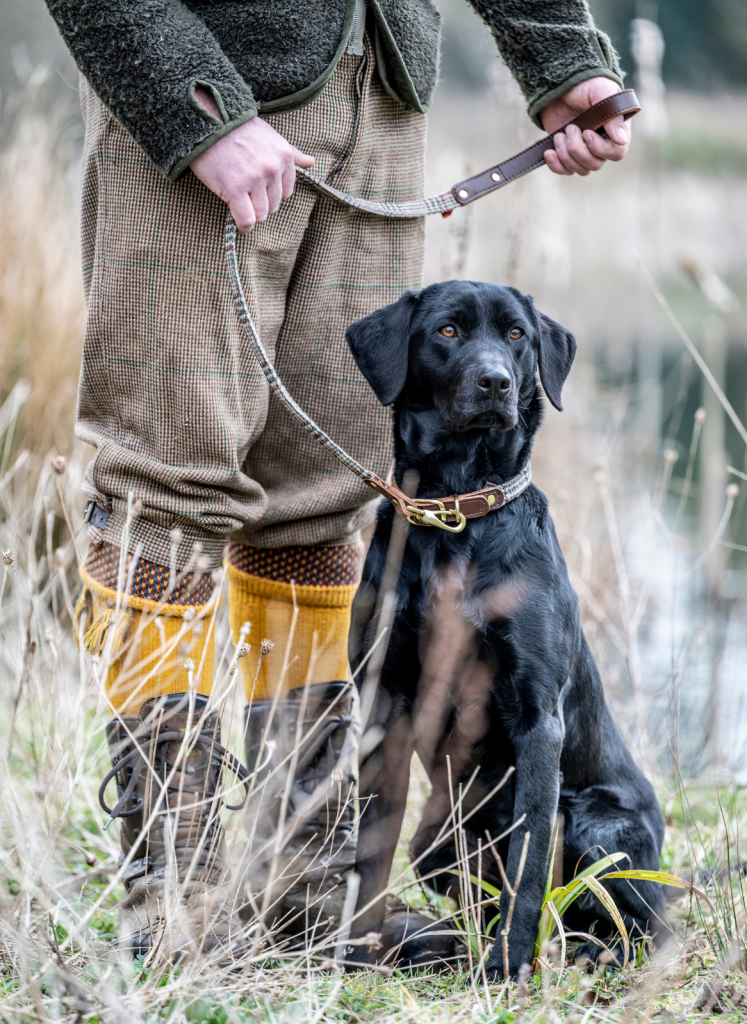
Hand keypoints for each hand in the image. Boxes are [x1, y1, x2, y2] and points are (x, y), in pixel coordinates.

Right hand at [190, 88, 313, 232]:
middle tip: (246, 197)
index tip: (259, 192)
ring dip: (252, 214)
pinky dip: (244, 227)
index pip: (286, 192)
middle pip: (273, 205)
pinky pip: (247, 219)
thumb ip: (292, 153)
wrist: (208, 120)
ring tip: (241, 207)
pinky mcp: (235, 189)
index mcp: (284, 156)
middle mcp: (272, 168)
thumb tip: (311, 162)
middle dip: (261, 204)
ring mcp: (254, 179)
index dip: (271, 195)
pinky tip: (242, 227)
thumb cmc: (238, 129)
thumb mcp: (270, 136)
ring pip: (261, 214)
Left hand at [540, 77, 629, 176]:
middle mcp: (603, 144)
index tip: (586, 133)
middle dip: (578, 150)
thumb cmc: (585, 85)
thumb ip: (613, 115)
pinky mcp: (568, 154)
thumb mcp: (601, 93)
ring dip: (566, 155)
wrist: (560, 87)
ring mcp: (585, 151)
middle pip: (595, 164)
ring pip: (581, 170)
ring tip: (559, 135)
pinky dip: (556, 165)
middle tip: (570, 128)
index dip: (600, 148)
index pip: (617, 153)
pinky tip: (549, 153)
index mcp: (615, 130)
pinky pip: (566, 171)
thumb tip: (621, 140)